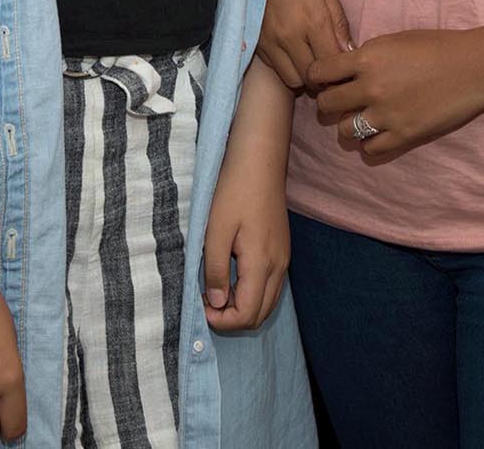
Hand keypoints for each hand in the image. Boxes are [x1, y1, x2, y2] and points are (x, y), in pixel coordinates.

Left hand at [201, 133, 289, 331]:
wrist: (259, 162)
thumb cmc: (233, 192)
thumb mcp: (215, 231)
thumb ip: (215, 270)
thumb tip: (216, 304)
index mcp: (262, 264)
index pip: (247, 314)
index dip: (222, 321)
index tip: (199, 306)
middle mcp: (279, 267)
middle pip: (260, 315)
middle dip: (232, 319)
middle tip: (206, 302)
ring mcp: (283, 260)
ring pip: (267, 303)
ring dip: (243, 307)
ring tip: (216, 290)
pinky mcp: (282, 251)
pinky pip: (270, 287)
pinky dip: (252, 294)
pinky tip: (231, 277)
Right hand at [258, 0, 352, 90]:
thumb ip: (338, 23)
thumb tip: (348, 51)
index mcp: (313, 21)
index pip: (331, 65)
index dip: (342, 71)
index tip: (347, 69)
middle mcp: (290, 36)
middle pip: (311, 79)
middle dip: (324, 78)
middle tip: (331, 69)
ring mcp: (270, 40)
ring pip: (291, 79)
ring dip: (303, 74)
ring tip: (311, 60)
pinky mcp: (256, 41)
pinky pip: (275, 67)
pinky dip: (286, 65)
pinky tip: (293, 51)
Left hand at [310, 28, 483, 162]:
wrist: (476, 67)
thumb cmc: (438, 46)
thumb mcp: (394, 40)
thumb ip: (366, 55)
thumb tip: (343, 68)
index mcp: (367, 58)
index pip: (319, 72)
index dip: (318, 76)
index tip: (325, 79)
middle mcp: (370, 88)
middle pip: (326, 105)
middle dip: (329, 102)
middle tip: (341, 100)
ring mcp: (387, 115)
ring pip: (344, 130)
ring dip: (348, 124)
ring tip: (361, 117)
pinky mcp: (404, 135)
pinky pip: (370, 149)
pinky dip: (370, 142)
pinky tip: (379, 131)